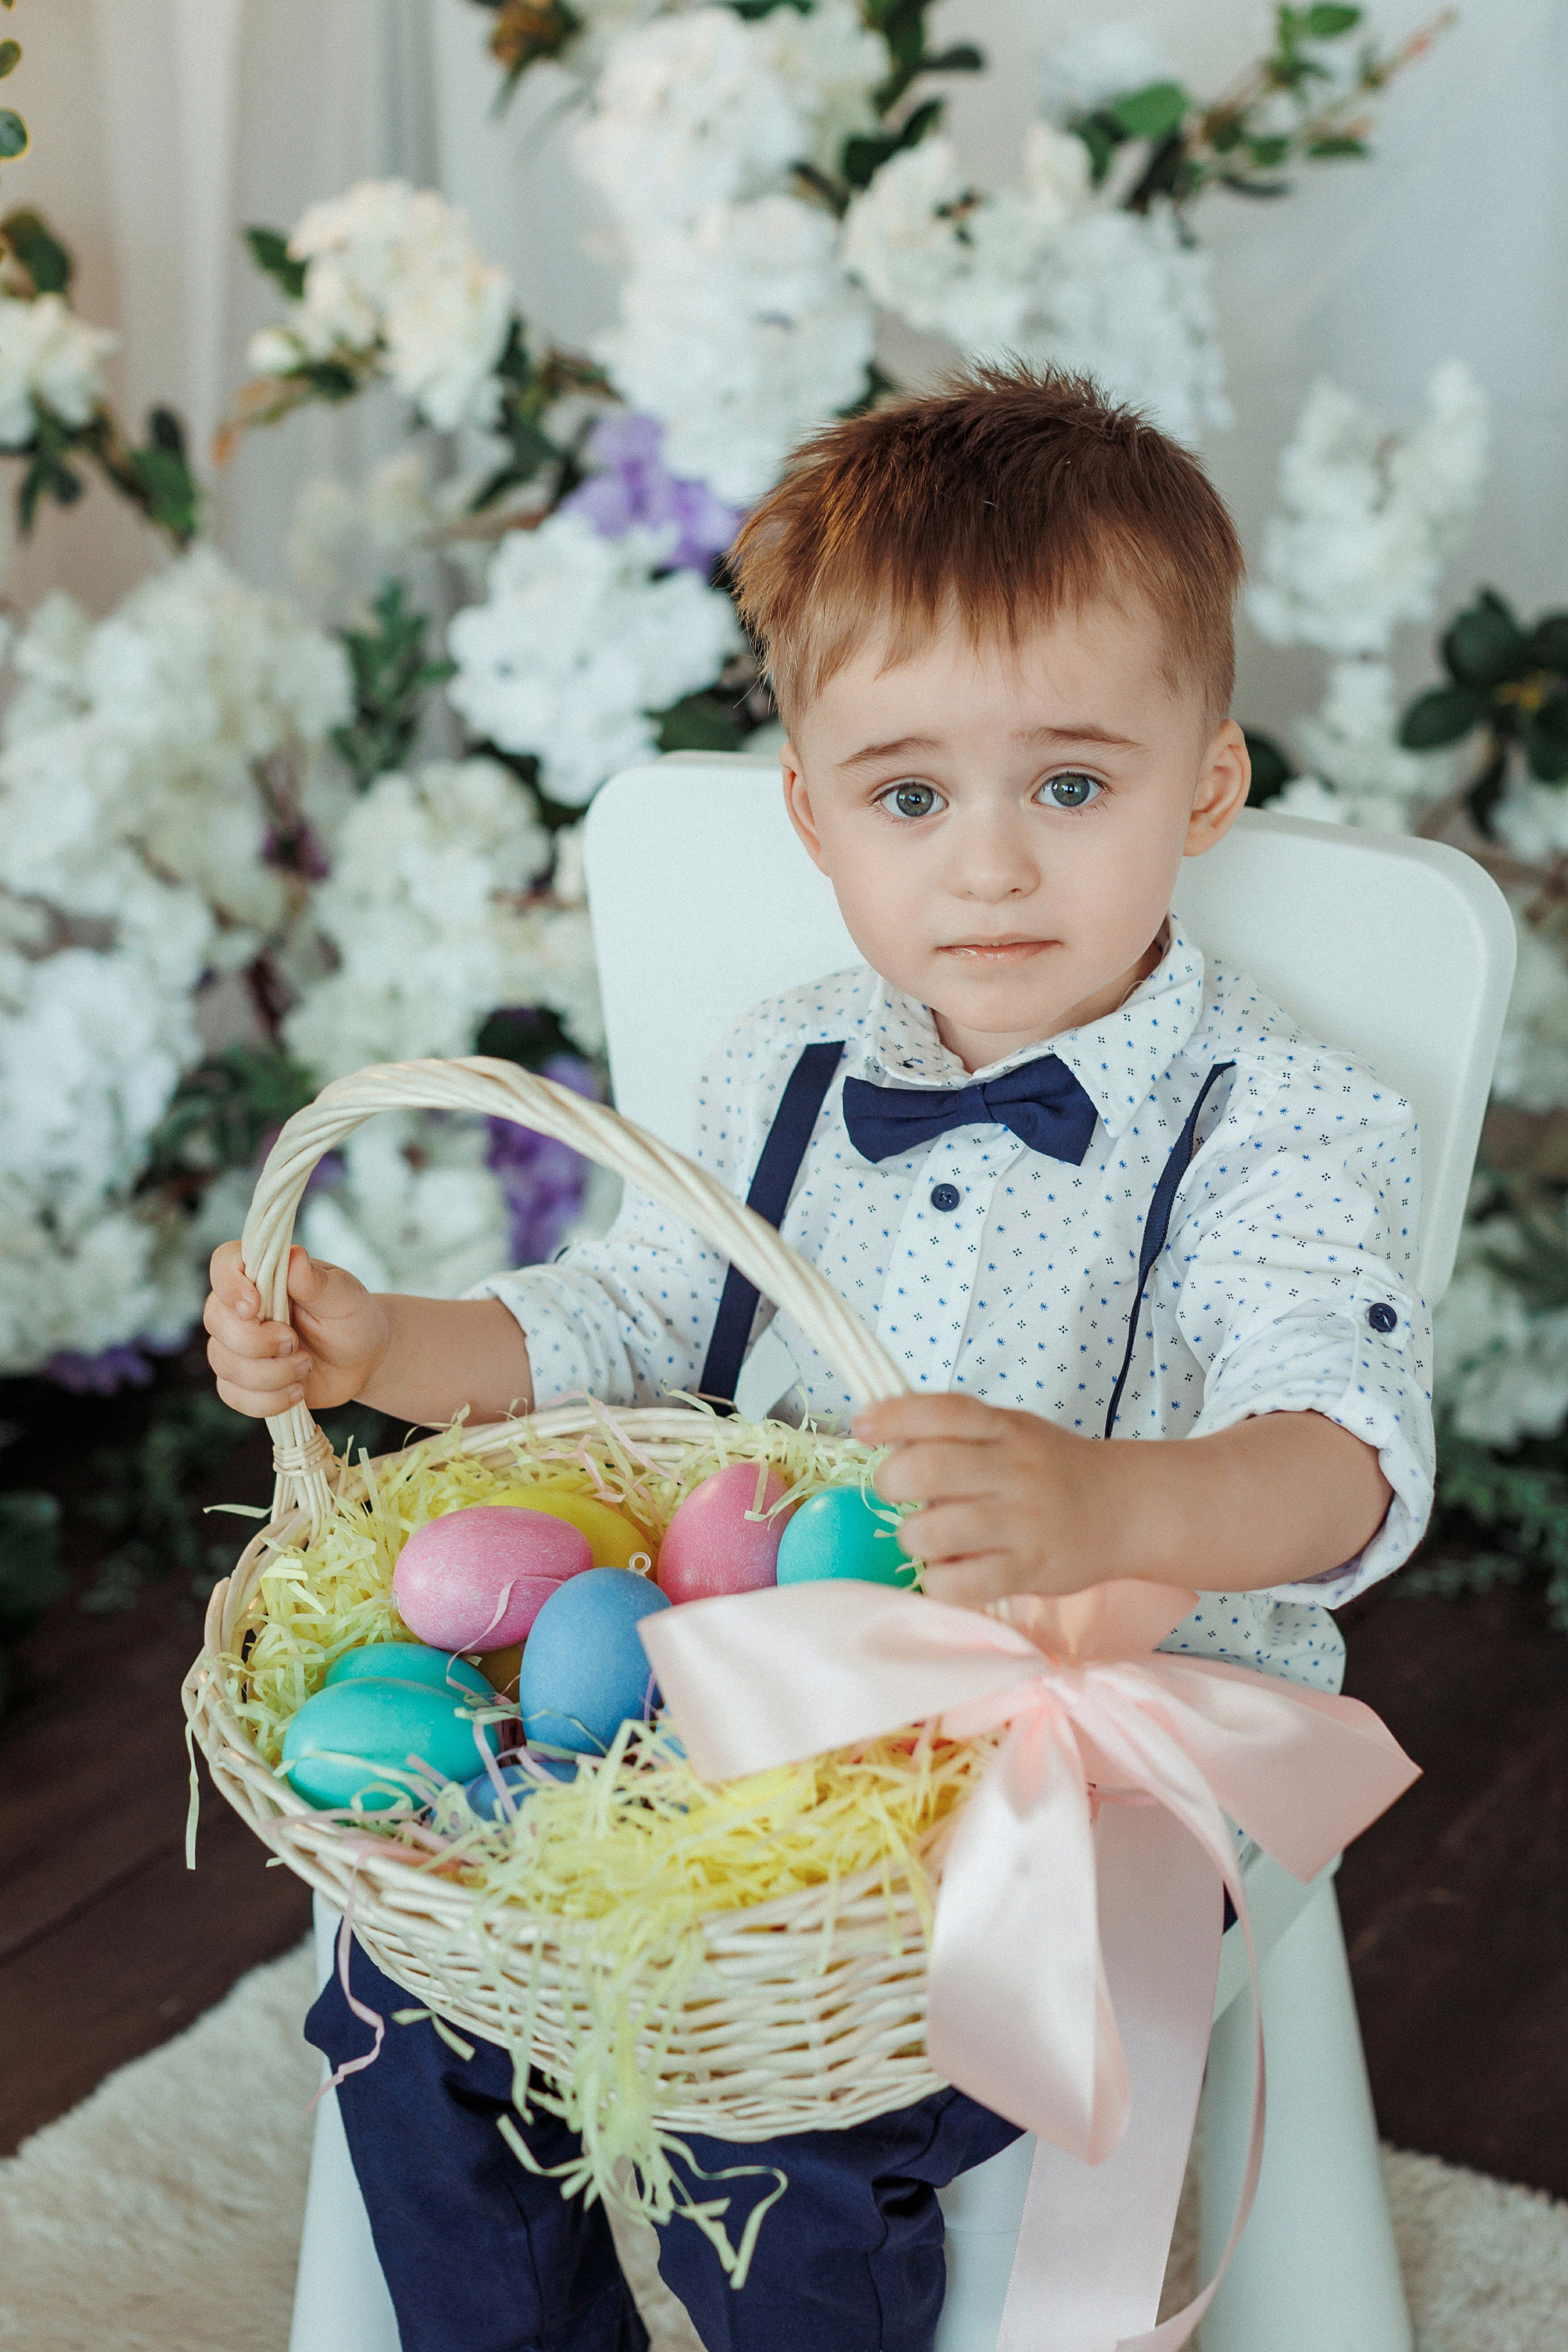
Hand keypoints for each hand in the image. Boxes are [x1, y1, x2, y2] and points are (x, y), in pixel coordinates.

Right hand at [204, 1239, 391, 1418]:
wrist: (362, 1359)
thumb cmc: (351, 1317)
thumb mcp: (342, 1295)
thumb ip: (315, 1280)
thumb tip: (294, 1256)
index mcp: (261, 1275)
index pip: (223, 1264)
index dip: (229, 1286)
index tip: (255, 1307)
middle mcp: (239, 1308)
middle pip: (217, 1321)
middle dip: (256, 1342)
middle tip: (295, 1343)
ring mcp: (236, 1345)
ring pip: (224, 1363)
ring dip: (269, 1374)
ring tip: (305, 1366)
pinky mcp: (242, 1380)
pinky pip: (233, 1395)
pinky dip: (267, 1400)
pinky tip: (297, 1392)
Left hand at [854, 1392, 1106, 1608]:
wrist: (1126, 1507)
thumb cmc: (1052, 1469)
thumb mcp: (1013, 1432)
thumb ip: (959, 1434)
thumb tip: (886, 1441)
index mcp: (1004, 1428)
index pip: (944, 1411)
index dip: (894, 1416)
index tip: (860, 1427)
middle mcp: (1014, 1470)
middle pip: (931, 1468)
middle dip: (891, 1482)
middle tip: (892, 1493)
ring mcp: (1023, 1521)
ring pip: (939, 1529)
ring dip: (912, 1537)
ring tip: (922, 1539)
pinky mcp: (1030, 1569)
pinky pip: (965, 1582)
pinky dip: (939, 1581)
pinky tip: (945, 1573)